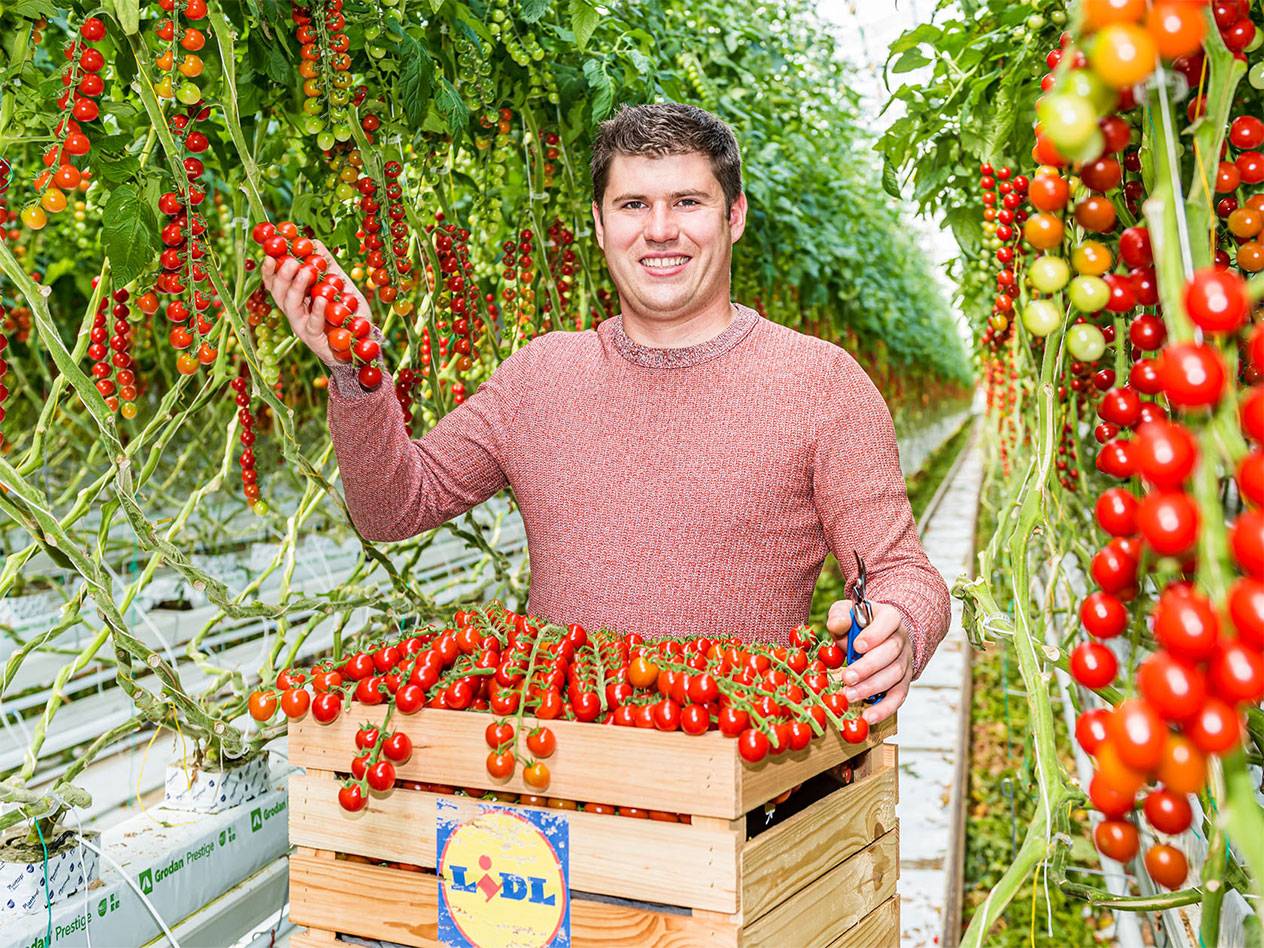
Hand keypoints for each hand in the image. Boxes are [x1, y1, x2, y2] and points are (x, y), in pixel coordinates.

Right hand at [259, 239, 368, 367]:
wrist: (363, 338)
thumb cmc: (346, 311)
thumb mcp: (338, 283)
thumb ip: (326, 265)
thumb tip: (313, 241)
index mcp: (296, 297)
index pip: (275, 283)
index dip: (269, 270)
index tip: (270, 255)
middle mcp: (294, 311)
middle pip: (279, 293)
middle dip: (283, 276)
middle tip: (291, 261)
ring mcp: (303, 326)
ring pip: (292, 307)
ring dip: (297, 287)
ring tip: (305, 271)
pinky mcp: (315, 339)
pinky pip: (313, 324)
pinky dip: (317, 311)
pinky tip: (322, 299)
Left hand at [825, 599, 912, 725]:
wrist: (875, 636)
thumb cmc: (857, 625)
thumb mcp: (846, 612)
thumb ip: (840, 616)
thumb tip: (839, 626)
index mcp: (889, 617)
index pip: (889, 621)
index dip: (875, 634)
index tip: (857, 646)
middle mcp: (901, 639)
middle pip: (891, 652)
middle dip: (868, 667)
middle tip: (847, 678)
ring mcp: (905, 662)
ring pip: (894, 675)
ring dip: (872, 688)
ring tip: (850, 696)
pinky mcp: (903, 682)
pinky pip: (898, 696)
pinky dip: (884, 708)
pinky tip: (869, 717)